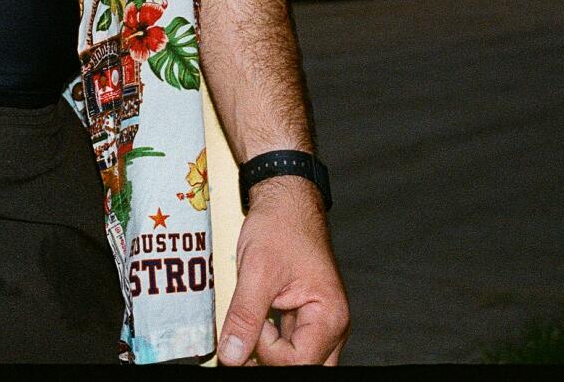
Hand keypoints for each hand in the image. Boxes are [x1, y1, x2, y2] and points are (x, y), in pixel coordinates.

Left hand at [217, 177, 349, 366]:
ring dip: (268, 349)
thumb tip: (231, 356)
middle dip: (271, 359)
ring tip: (250, 323)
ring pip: (296, 359)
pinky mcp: (305, 319)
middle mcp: (331, 326)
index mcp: (329, 316)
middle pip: (302, 366)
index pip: (297, 361)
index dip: (267, 349)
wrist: (285, 199)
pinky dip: (268, 339)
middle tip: (246, 336)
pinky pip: (289, 344)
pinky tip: (255, 321)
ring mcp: (319, 324)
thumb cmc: (280, 225)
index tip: (253, 321)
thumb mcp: (257, 270)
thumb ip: (244, 317)